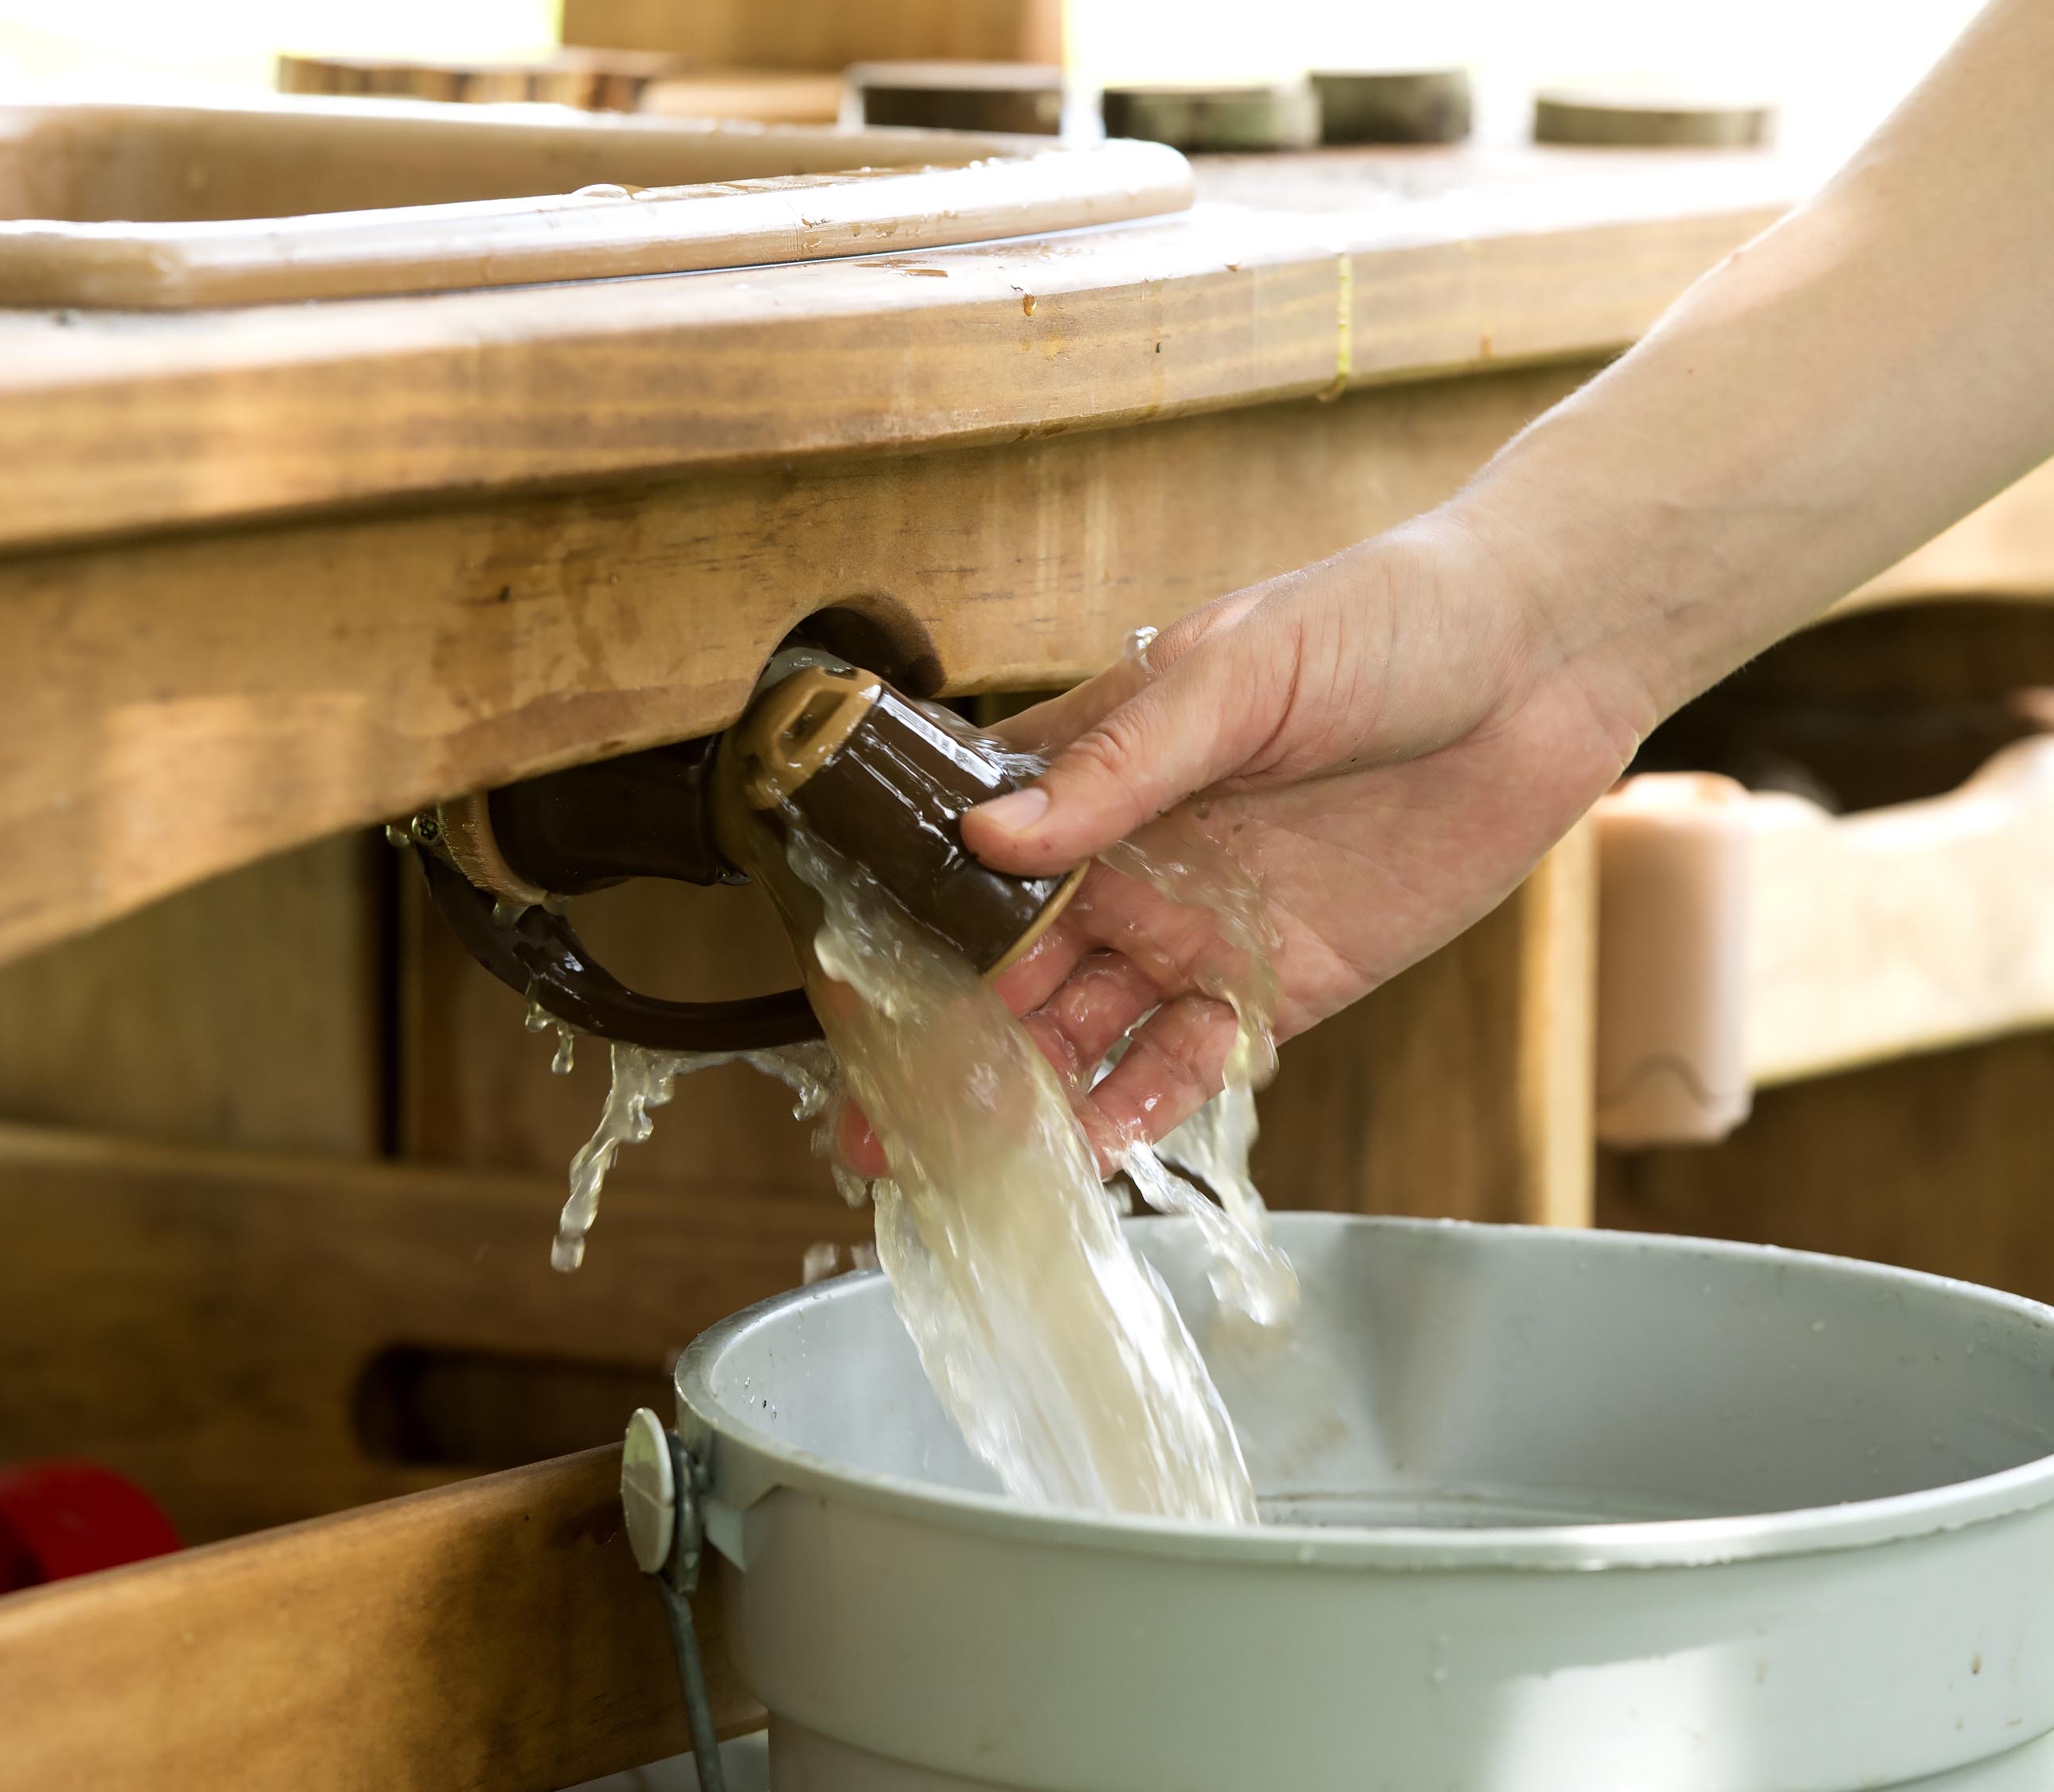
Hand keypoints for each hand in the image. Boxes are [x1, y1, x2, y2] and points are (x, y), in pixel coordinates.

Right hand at [839, 507, 1652, 1175]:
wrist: (1543, 661)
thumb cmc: (1382, 623)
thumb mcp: (1239, 672)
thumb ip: (1122, 762)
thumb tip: (989, 839)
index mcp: (1096, 771)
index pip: (968, 860)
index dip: (903, 929)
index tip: (845, 1000)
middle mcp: (1132, 860)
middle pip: (1010, 969)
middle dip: (943, 1048)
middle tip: (872, 1127)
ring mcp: (1202, 928)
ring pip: (1089, 1032)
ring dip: (1028, 1097)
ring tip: (967, 1163)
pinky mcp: (1285, 984)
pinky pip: (1195, 1059)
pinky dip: (1144, 1105)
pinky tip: (1095, 1150)